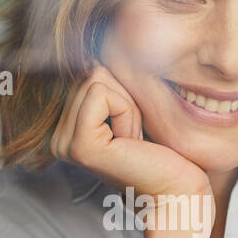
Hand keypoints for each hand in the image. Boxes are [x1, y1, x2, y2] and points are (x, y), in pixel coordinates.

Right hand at [50, 65, 212, 205]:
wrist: (179, 194)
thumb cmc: (165, 154)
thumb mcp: (132, 110)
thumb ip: (111, 83)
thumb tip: (102, 44)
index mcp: (67, 131)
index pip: (89, 73)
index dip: (123, 94)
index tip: (133, 132)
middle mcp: (59, 139)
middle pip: (91, 73)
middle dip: (125, 99)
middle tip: (135, 138)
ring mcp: (65, 144)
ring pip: (97, 80)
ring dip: (128, 107)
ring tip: (134, 141)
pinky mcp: (81, 145)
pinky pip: (102, 94)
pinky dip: (127, 112)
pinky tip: (132, 142)